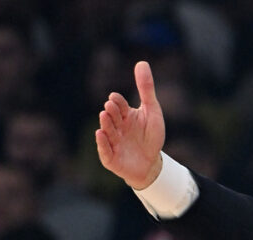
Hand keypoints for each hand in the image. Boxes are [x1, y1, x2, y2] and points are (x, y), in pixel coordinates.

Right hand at [95, 61, 164, 188]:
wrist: (152, 164)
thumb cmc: (152, 136)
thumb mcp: (152, 111)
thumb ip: (146, 88)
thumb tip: (142, 62)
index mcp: (125, 115)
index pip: (119, 104)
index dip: (118, 102)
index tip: (115, 98)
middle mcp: (116, 127)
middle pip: (112, 117)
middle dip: (112, 112)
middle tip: (111, 107)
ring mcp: (112, 142)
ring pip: (108, 131)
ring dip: (106, 124)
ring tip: (104, 116)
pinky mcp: (110, 157)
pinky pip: (105, 150)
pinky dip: (102, 143)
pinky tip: (100, 134)